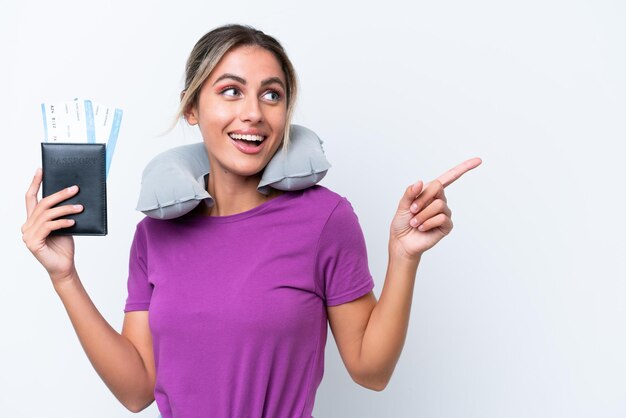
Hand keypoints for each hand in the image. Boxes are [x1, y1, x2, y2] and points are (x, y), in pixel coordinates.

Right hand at [21, 168, 83, 283]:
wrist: (64, 267)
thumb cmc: (63, 246)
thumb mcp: (64, 225)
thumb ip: (62, 213)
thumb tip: (73, 195)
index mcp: (32, 220)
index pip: (31, 198)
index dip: (35, 183)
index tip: (40, 170)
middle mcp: (27, 226)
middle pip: (42, 204)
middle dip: (59, 194)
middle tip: (74, 188)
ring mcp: (28, 235)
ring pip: (47, 214)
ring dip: (66, 209)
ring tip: (80, 207)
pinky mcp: (33, 243)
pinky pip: (49, 227)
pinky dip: (62, 222)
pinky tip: (73, 222)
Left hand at [390, 158, 481, 260]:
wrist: (402, 242)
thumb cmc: (402, 223)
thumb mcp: (402, 205)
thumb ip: (410, 192)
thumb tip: (420, 182)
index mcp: (430, 192)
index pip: (450, 177)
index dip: (464, 168)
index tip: (479, 160)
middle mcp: (440, 200)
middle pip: (437, 187)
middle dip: (422, 199)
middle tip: (412, 210)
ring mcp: (445, 213)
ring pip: (438, 204)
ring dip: (422, 214)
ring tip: (415, 223)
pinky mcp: (447, 225)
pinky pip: (441, 218)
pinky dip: (428, 223)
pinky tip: (422, 228)